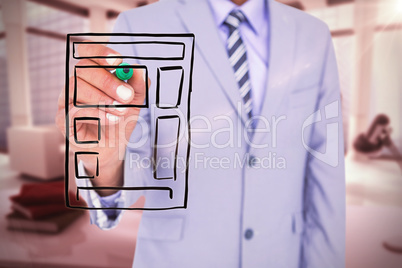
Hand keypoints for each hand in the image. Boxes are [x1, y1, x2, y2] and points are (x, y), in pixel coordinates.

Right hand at [55, 41, 147, 195]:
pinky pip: (74, 110)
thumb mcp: (135, 102)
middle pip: (83, 69)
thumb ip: (139, 85)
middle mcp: (76, 83)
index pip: (88, 53)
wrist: (112, 149)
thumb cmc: (120, 120)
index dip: (100, 52)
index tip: (118, 61)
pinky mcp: (62, 119)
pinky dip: (97, 113)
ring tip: (122, 112)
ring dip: (104, 99)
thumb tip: (138, 69)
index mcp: (92, 74)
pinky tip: (113, 119)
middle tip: (127, 95)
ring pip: (77, 87)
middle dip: (108, 81)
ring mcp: (66, 100)